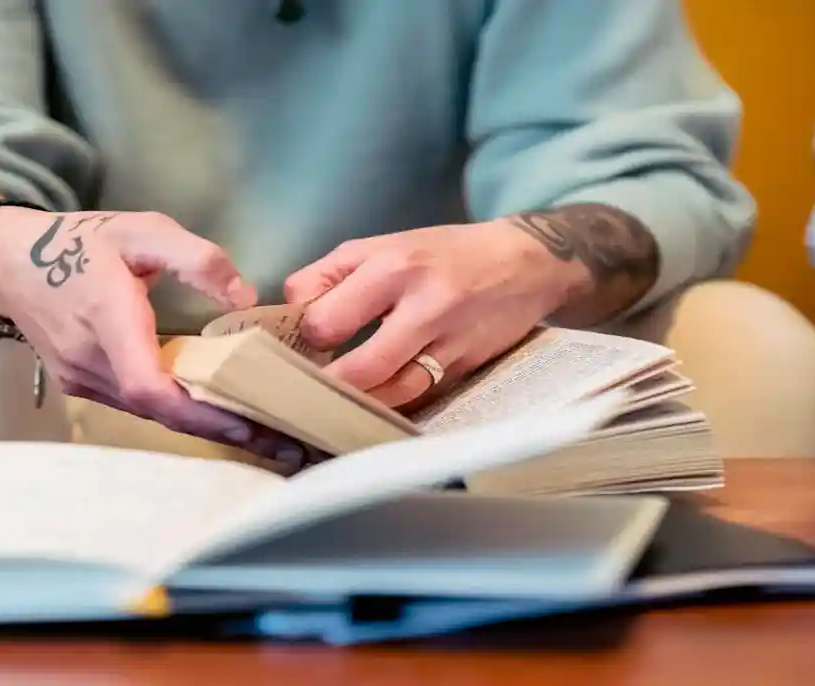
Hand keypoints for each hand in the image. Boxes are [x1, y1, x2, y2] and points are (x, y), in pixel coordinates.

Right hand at [0, 206, 306, 465]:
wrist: (8, 262)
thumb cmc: (81, 241)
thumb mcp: (143, 229)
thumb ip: (197, 258)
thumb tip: (245, 297)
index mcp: (106, 318)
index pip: (147, 385)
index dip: (197, 411)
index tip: (247, 422)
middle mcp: (91, 360)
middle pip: (158, 412)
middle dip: (221, 429)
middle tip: (284, 443)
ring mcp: (82, 380)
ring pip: (149, 415)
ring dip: (205, 426)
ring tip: (266, 434)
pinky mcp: (84, 386)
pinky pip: (138, 407)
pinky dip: (180, 414)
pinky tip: (220, 415)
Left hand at [284, 222, 575, 407]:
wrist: (524, 264)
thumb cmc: (443, 254)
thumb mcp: (383, 244)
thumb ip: (330, 273)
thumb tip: (289, 307)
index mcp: (393, 267)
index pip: (327, 317)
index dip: (306, 336)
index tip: (301, 342)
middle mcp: (423, 305)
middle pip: (360, 367)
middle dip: (328, 381)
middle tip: (312, 382)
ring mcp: (449, 343)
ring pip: (393, 393)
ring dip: (359, 401)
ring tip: (336, 398)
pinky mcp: (465, 368)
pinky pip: (419, 398)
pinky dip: (391, 404)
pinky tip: (373, 402)